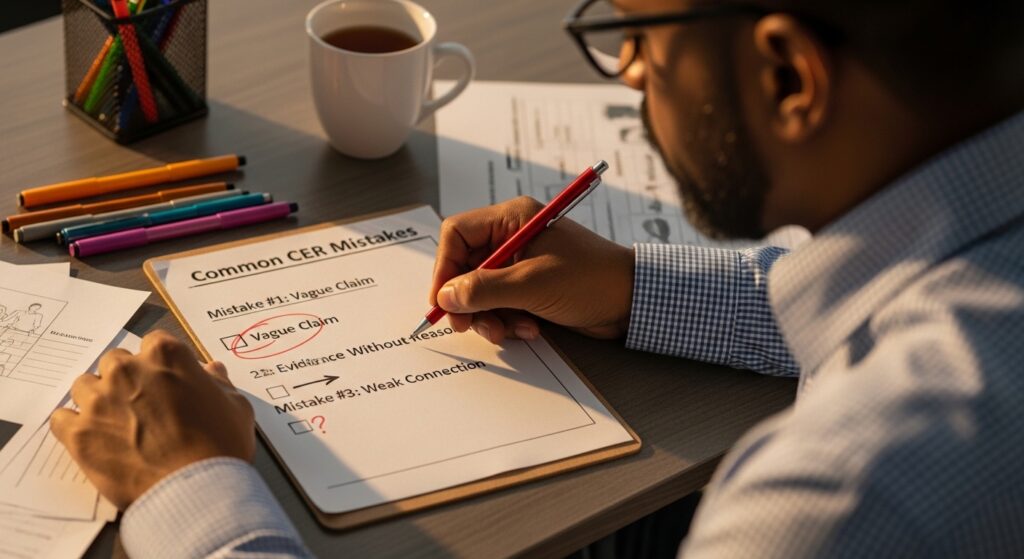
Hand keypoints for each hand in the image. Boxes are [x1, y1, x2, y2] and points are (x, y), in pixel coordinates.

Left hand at [50, 330, 254, 509]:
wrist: (197, 490)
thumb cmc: (220, 446)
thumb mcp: (236, 407)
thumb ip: (218, 382)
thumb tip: (211, 369)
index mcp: (166, 355)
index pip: (153, 342)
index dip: (158, 363)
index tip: (163, 380)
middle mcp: (127, 370)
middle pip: (115, 361)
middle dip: (125, 378)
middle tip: (140, 404)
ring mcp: (99, 401)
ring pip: (84, 385)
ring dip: (96, 398)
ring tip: (113, 422)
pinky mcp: (79, 434)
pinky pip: (60, 418)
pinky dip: (72, 425)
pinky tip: (90, 437)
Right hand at [430, 196, 634, 341]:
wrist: (633, 301)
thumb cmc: (591, 280)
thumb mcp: (532, 284)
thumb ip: (483, 289)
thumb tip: (445, 296)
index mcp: (513, 219)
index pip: (458, 234)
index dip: (445, 268)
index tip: (443, 300)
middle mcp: (514, 237)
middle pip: (466, 266)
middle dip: (468, 300)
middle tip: (469, 326)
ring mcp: (522, 263)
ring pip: (482, 291)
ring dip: (490, 316)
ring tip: (508, 331)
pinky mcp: (531, 287)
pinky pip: (502, 305)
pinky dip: (509, 321)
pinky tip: (530, 329)